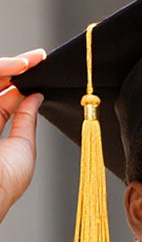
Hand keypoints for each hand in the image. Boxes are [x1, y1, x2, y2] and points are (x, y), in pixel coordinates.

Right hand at [0, 52, 45, 224]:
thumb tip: (36, 97)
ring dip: (6, 67)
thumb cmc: (4, 183)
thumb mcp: (22, 148)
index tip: (38, 68)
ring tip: (28, 62)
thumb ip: (26, 120)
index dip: (18, 82)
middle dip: (13, 68)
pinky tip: (15, 68)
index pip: (1, 99)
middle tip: (37, 58)